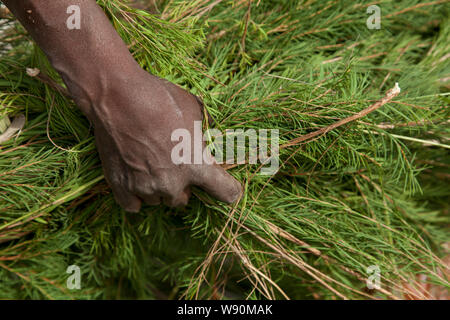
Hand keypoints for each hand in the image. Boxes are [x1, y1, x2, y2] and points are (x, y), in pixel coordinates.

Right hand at [86, 69, 241, 211]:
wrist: (117, 96)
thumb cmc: (159, 98)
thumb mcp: (194, 111)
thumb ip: (201, 137)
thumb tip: (202, 145)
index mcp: (197, 166)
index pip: (227, 193)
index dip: (229, 190)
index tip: (228, 187)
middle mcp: (173, 184)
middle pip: (184, 199)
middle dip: (181, 185)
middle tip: (172, 163)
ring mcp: (145, 188)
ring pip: (158, 200)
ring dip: (158, 188)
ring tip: (149, 163)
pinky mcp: (120, 187)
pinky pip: (133, 205)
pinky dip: (136, 195)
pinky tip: (136, 178)